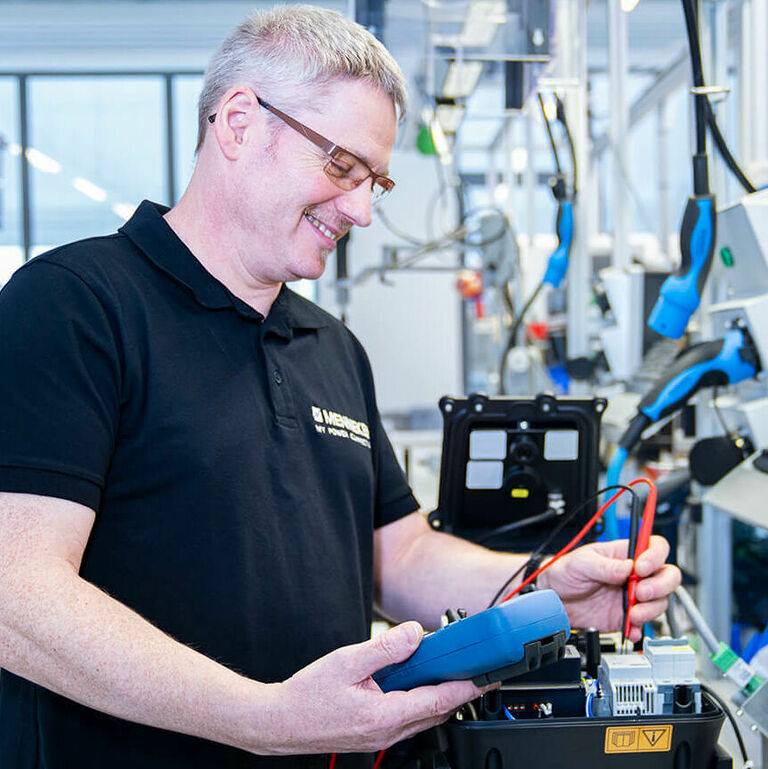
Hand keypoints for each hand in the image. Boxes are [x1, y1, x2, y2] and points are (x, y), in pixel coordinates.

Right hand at [257, 622, 492, 754]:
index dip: (466, 687)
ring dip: (440, 695)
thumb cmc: (306, 696)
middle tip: (474, 668)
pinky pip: (408, 718)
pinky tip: (415, 682)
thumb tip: (415, 633)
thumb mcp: (347, 661)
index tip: (486, 677)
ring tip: (448, 669)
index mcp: (384, 715)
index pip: (439, 701)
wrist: (279, 722)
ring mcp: (381, 736)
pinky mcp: (374, 734)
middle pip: (437, 711)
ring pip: (424, 716)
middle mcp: (387, 731)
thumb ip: (385, 648)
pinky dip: (421, 700)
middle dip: (459, 690)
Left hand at [537, 535, 680, 641]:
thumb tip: (627, 567)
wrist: (554, 599)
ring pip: (660, 602)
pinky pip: (644, 625)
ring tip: (631, 613)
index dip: (655, 556)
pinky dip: (640, 629)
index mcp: (624, 554)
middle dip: (660, 585)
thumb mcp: (581, 562)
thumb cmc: (565, 573)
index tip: (641, 568)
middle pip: (667, 576)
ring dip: (650, 609)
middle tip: (640, 592)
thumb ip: (604, 565)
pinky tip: (630, 628)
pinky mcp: (626, 616)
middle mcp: (634, 575)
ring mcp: (632, 597)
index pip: (654, 547)